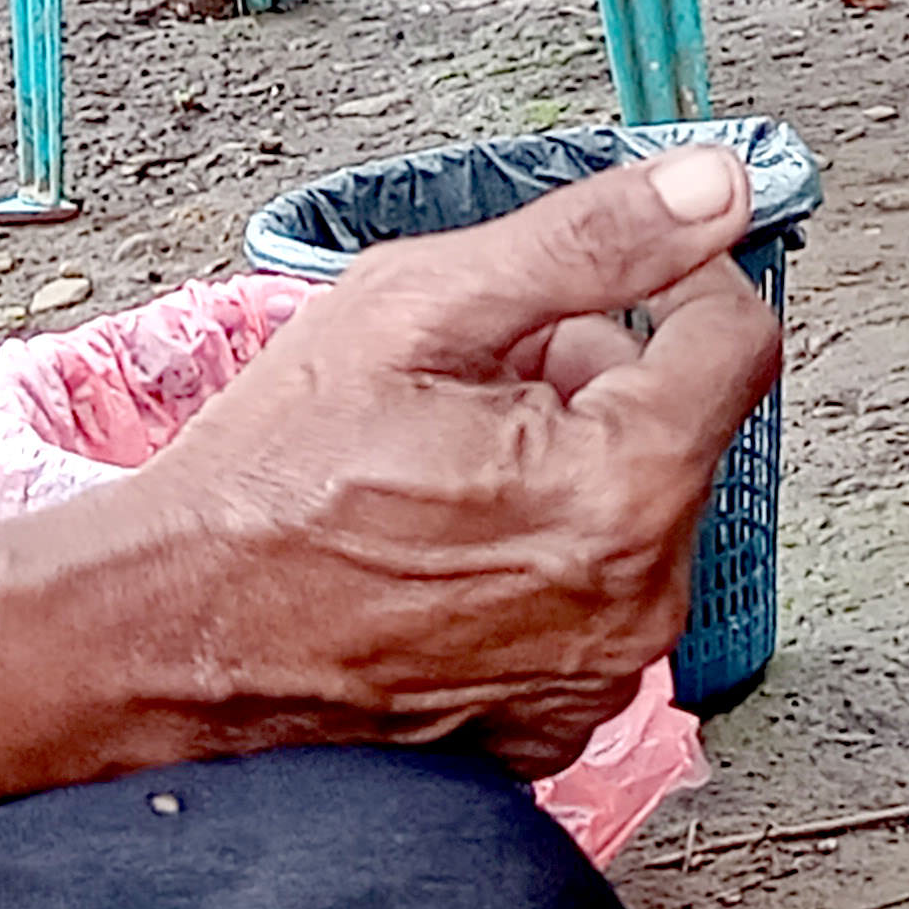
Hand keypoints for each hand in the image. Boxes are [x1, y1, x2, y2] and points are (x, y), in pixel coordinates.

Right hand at [88, 146, 790, 767]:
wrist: (172, 632)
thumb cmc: (273, 477)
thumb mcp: (417, 308)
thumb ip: (590, 240)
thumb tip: (720, 186)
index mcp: (622, 491)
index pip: (737, 342)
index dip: (675, 279)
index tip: (602, 277)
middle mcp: (637, 603)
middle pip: (676, 428)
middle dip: (592, 378)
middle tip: (466, 380)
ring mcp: (597, 678)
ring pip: (633, 512)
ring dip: (564, 466)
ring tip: (437, 465)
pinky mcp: (554, 722)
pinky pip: (591, 600)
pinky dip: (540, 559)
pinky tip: (443, 548)